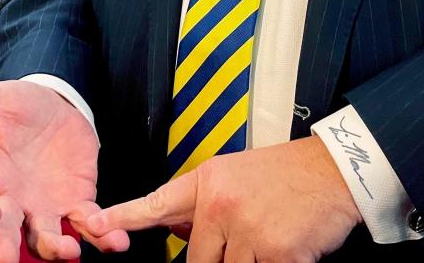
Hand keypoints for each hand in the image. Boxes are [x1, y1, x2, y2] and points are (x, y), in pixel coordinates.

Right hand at [0, 80, 128, 261]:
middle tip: (7, 262)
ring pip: (43, 240)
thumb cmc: (13, 106)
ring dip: (55, 249)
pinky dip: (100, 236)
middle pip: (1, 235)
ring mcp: (41, 209)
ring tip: (70, 251)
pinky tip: (115, 241)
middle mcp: (7, 202)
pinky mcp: (75, 203)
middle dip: (4, 249)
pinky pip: (86, 226)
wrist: (53, 104)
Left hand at [84, 136, 361, 262]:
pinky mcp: (277, 253)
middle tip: (249, 238)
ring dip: (251, 261)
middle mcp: (221, 206)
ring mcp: (249, 231)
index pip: (154, 206)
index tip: (90, 224)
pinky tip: (289, 246)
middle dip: (223, 259)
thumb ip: (204, 205)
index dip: (119, 219)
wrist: (334, 170)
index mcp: (207, 184)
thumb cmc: (285, 175)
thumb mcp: (233, 177)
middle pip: (199, 262)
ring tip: (271, 237)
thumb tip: (183, 237)